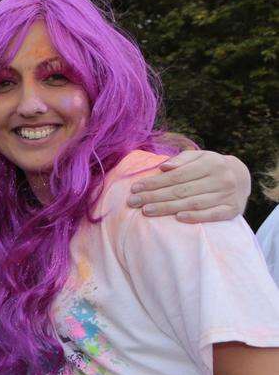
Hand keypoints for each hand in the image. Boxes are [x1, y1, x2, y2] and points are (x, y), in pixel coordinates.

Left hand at [128, 149, 249, 222]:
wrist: (241, 177)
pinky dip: (195, 216)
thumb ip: (181, 159)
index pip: (177, 176)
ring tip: (146, 211)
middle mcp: (221, 179)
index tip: (135, 188)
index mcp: (211, 163)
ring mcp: (228, 195)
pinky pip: (212, 215)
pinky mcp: (232, 210)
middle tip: (133, 202)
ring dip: (168, 208)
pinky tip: (177, 218)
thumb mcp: (199, 156)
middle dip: (154, 197)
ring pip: (193, 203)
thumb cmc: (210, 166)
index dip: (155, 183)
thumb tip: (163, 167)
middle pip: (181, 190)